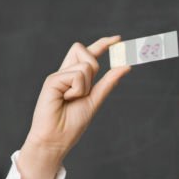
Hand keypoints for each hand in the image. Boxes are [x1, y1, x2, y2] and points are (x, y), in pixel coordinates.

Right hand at [19, 36, 131, 178]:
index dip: (103, 44)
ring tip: (71, 99)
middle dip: (94, 66)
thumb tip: (126, 66)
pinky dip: (77, 90)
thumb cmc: (71, 124)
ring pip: (85, 65)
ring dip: (85, 86)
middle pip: (85, 52)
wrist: (56, 139)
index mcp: (74, 78)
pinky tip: (65, 99)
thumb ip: (108, 83)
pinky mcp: (52, 80)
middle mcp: (65, 73)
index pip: (88, 54)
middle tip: (84, 91)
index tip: (118, 39)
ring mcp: (58, 75)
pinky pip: (77, 76)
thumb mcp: (95, 100)